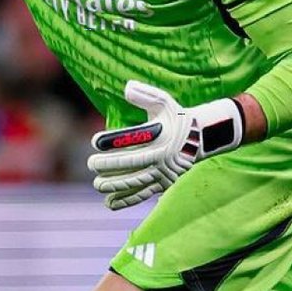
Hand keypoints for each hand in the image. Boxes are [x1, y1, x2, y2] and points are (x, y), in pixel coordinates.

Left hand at [87, 81, 241, 210]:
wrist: (201, 138)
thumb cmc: (177, 117)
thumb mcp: (164, 101)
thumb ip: (146, 94)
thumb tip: (126, 87)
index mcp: (160, 134)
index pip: (133, 138)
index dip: (113, 141)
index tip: (95, 141)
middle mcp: (162, 155)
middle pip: (132, 163)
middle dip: (109, 166)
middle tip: (91, 164)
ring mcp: (163, 172)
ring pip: (136, 182)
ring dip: (115, 185)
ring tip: (97, 185)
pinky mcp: (164, 184)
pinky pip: (143, 194)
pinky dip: (126, 200)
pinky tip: (109, 203)